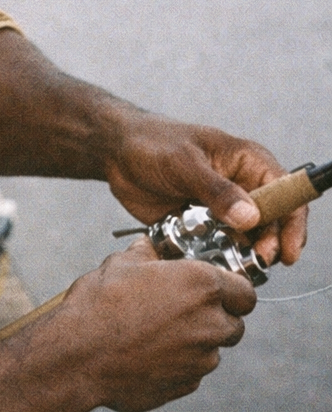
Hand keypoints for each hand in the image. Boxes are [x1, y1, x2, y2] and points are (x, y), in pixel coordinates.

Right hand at [64, 239, 256, 411]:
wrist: (78, 355)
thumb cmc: (99, 304)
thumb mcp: (121, 264)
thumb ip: (146, 254)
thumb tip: (149, 248)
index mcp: (202, 285)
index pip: (246, 291)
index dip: (233, 289)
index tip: (216, 289)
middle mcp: (211, 323)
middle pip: (235, 322)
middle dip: (217, 317)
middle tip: (185, 310)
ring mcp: (201, 358)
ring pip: (212, 348)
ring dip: (196, 341)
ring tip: (159, 333)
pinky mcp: (187, 384)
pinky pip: (193, 370)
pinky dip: (179, 363)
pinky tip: (148, 354)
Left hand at [102, 109, 306, 266]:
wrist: (118, 154)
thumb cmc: (153, 144)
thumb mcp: (184, 163)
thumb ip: (216, 190)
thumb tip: (251, 217)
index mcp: (248, 163)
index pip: (286, 193)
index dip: (292, 224)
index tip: (287, 251)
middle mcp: (242, 187)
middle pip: (272, 224)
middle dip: (268, 246)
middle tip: (256, 263)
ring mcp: (223, 209)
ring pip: (247, 241)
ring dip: (243, 256)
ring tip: (232, 267)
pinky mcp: (203, 227)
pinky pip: (219, 248)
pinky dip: (218, 259)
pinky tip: (209, 265)